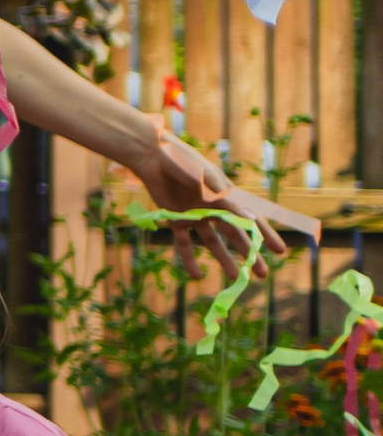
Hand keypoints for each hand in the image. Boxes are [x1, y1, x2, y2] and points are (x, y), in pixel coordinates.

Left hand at [132, 127, 313, 279]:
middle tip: (263, 274)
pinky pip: (184, 243)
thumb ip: (225, 198)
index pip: (251, 220)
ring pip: (213, 243)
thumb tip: (248, 217)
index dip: (266, 236)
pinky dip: (189, 259)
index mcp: (226, 197)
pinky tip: (197, 276)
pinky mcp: (175, 219)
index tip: (281, 251)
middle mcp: (213, 208)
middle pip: (235, 235)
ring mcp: (195, 215)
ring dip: (224, 260)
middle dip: (250, 254)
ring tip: (237, 278)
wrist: (154, 157)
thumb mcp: (207, 179)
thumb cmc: (184, 163)